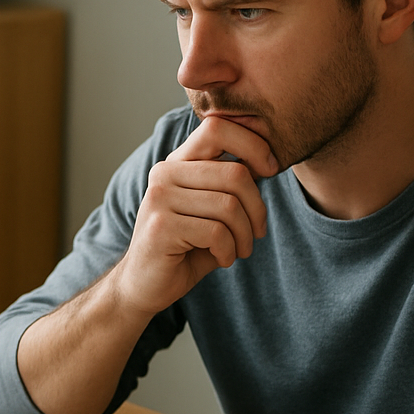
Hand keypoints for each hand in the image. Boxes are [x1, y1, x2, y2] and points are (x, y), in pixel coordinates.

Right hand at [110, 115, 279, 316]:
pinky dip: (229, 251)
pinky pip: (216, 232)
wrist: (143, 285)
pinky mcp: (161, 227)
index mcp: (177, 163)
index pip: (217, 128)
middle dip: (257, 209)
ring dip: (244, 236)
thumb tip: (267, 161)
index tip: (270, 169)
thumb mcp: (210, 210)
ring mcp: (159, 199)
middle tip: (257, 233)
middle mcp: (164, 174)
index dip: (252, 144)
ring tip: (239, 250)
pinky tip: (221, 259)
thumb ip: (230, 185)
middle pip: (235, 174)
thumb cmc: (184, 248)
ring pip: (229, 207)